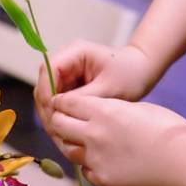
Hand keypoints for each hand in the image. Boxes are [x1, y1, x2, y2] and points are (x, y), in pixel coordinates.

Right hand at [34, 41, 159, 146]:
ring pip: (47, 96)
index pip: (48, 70)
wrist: (142, 70)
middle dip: (47, 108)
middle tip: (55, 130)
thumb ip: (83, 99)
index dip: (46, 93)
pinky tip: (67, 129)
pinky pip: (57, 102)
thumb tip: (59, 112)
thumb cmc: (131, 73)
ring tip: (61, 133)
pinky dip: (60, 115)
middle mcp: (65, 60)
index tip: (54, 114)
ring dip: (52, 114)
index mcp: (75, 52)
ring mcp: (66, 73)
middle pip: (43, 85)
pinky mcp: (68, 85)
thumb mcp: (109, 88)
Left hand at [49, 93, 185, 185]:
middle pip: (59, 125)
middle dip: (59, 121)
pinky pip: (85, 170)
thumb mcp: (136, 107)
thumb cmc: (170, 129)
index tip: (61, 103)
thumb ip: (110, 109)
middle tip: (64, 121)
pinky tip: (100, 160)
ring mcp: (95, 160)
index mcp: (102, 111)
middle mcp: (92, 135)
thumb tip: (96, 112)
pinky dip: (88, 164)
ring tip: (81, 141)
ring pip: (68, 149)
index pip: (65, 103)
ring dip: (71, 144)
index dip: (61, 102)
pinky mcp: (102, 180)